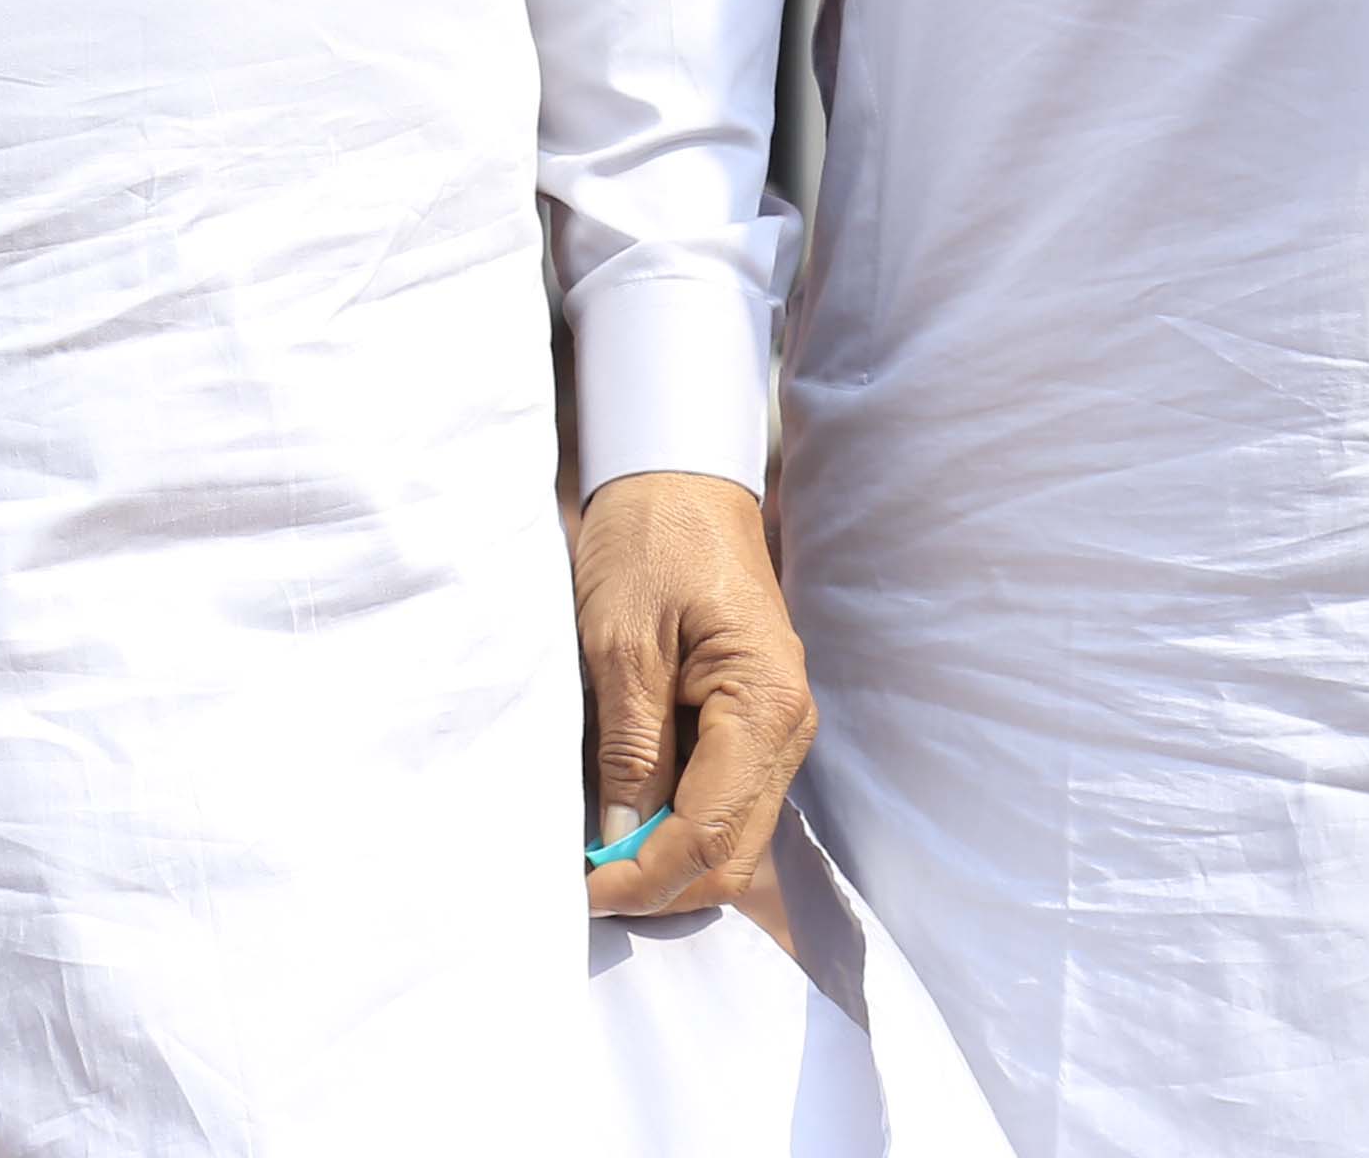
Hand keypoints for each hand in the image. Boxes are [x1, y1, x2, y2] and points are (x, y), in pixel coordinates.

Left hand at [570, 469, 811, 917]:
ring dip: (668, 861)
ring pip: (732, 837)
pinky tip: (627, 818)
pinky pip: (725, 802)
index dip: (645, 878)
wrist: (679, 479)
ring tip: (597, 856)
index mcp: (764, 703)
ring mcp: (777, 728)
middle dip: (662, 886)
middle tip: (584, 885)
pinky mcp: (755, 722)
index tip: (580, 889)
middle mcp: (789, 726)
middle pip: (733, 855)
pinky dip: (678, 827)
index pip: (710, 834)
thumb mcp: (622, 643)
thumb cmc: (649, 542)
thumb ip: (630, 749)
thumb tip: (621, 842)